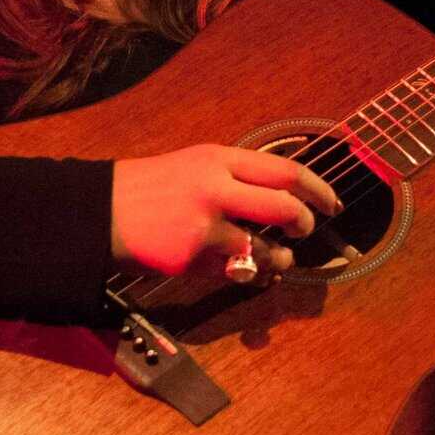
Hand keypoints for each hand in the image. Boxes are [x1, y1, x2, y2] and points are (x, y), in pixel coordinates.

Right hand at [110, 145, 340, 278]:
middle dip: (304, 223)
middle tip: (306, 229)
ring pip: (266, 248)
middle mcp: (216, 187)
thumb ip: (237, 176)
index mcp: (220, 159)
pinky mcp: (194, 257)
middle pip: (285, 207)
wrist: (102, 212)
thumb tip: (285, 193)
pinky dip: (252, 275)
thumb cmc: (153, 189)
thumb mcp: (195, 165)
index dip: (317, 189)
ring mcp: (206, 224)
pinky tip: (249, 272)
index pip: (285, 170)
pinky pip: (239, 272)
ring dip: (282, 258)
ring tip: (280, 258)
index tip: (332, 203)